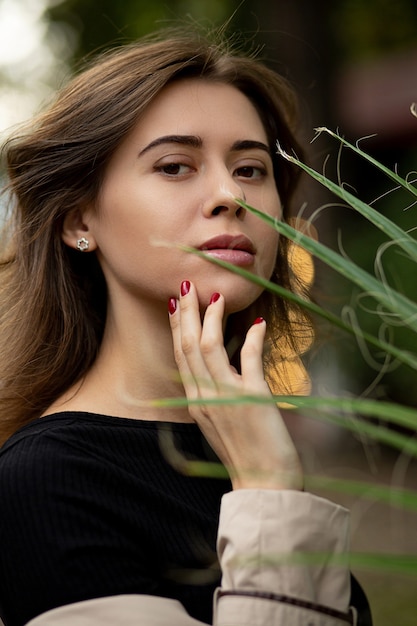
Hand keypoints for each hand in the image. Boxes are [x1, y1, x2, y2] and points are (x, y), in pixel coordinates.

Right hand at [168, 280, 303, 490]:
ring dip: (211, 318)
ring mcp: (226, 398)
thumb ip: (216, 395)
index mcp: (196, 402)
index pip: (181, 356)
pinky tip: (258, 323)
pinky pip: (247, 359)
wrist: (265, 484)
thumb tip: (223, 368)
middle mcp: (204, 398)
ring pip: (208, 347)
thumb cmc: (247, 453)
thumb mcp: (222, 422)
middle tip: (188, 286)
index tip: (177, 304)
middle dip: (188, 313)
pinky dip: (251, 338)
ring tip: (217, 297)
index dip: (178, 327)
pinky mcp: (252, 399)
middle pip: (188, 346)